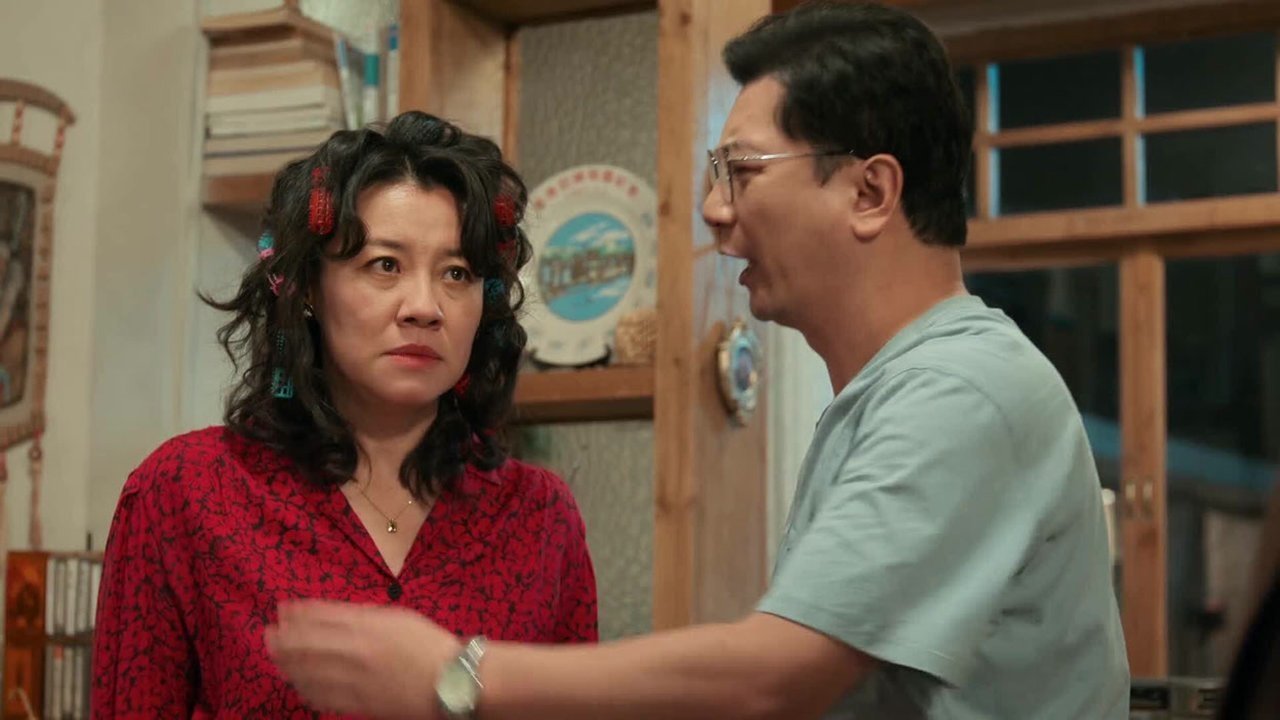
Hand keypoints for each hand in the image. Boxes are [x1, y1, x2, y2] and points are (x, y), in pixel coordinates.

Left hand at [266, 600, 461, 719]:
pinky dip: (303, 687)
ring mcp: (353, 681)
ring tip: (276, 656)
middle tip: (268, 634)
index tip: (281, 610)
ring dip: (286, 663)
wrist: (451, 681)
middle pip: (305, 645)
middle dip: (281, 639)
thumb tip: (324, 614)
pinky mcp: (356, 705)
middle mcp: (354, 652)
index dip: (295, 614)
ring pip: (307, 673)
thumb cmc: (426, 644)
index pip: (318, 618)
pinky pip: (320, 697)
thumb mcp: (395, 617)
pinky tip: (297, 682)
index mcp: (366, 626)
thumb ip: (359, 614)